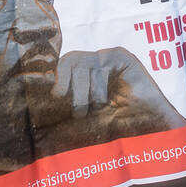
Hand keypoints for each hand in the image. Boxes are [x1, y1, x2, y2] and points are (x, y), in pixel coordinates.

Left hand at [44, 48, 185, 143]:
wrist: (147, 129)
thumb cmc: (116, 126)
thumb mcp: (85, 120)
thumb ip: (65, 114)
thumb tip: (38, 121)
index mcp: (82, 75)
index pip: (62, 64)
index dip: (58, 79)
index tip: (58, 98)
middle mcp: (94, 63)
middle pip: (70, 61)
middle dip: (73, 91)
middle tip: (82, 112)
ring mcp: (108, 58)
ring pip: (84, 66)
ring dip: (90, 94)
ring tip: (103, 108)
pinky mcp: (122, 57)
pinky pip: (102, 64)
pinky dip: (103, 86)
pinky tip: (115, 98)